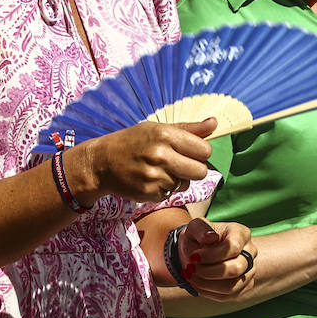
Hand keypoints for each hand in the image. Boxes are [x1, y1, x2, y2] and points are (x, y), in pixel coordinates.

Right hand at [71, 118, 215, 204]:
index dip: (199, 153)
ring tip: (158, 171)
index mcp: (165, 134)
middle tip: (177, 164)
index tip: (188, 152)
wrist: (102, 162)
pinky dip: (163, 190)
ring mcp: (154, 176)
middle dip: (192, 170)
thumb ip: (188, 129)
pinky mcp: (149, 193)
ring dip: (176, 180)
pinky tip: (149, 180)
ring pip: (185, 184)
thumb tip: (214, 123)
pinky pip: (170, 194)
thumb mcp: (157, 129)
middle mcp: (161, 154)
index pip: (204, 150)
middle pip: (201, 171)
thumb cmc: (133, 142)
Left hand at [176, 216, 256, 300]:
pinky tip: (196, 284)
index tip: (193, 257)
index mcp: (241, 233)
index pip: (232, 247)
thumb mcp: (194, 227)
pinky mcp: (244, 286)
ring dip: (207, 285)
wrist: (198, 250)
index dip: (212, 255)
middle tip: (190, 269)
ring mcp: (249, 270)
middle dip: (208, 272)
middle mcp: (250, 252)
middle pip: (235, 269)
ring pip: (232, 286)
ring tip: (190, 277)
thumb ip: (201, 229)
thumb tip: (210, 237)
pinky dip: (209, 292)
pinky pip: (229, 296)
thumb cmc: (198, 236)